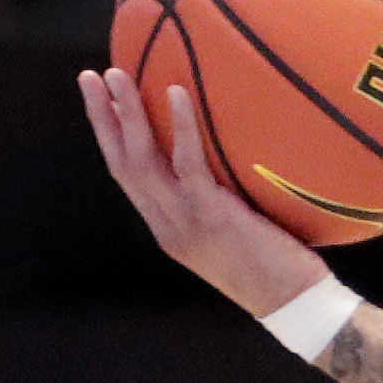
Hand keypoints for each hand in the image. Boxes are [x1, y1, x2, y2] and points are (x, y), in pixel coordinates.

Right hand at [76, 65, 331, 317]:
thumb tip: (229, 167)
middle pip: (121, 162)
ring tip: (115, 75)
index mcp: (167, 228)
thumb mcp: (233, 237)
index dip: (110, 140)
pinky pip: (189, 163)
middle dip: (101, 119)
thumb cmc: (277, 271)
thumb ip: (218, 205)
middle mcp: (166, 224)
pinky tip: (176, 93)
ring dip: (125, 114)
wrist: (293, 306)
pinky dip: (179, 127)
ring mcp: (184, 221)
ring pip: (141, 159)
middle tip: (89, 77)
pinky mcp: (212, 215)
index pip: (128, 177)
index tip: (99, 105)